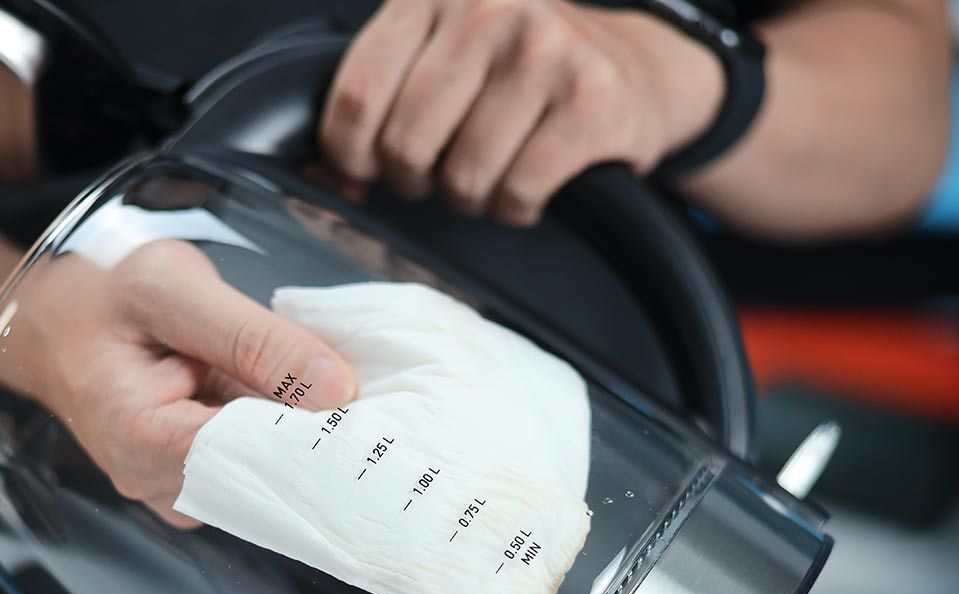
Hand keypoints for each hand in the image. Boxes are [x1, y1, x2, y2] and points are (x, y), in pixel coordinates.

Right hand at [1, 240, 357, 526]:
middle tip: (371, 399)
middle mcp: (158, 485)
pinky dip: (285, 434)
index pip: (258, 464)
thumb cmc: (100, 297)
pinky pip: (258, 466)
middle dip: (321, 438)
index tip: (369, 412)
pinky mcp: (197, 483)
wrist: (52, 319)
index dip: (319, 438)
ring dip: (305, 436)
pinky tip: (302, 402)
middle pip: (268, 478)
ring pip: (270, 476)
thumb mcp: (173, 288)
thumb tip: (338, 387)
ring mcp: (178, 492)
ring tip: (334, 392)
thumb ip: (255, 337)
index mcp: (143, 443)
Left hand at [320, 0, 724, 225]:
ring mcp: (545, 48)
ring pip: (463, 176)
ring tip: (493, 174)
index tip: (366, 171)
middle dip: (418, 181)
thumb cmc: (521, 73)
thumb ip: (381, 101)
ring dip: (473, 198)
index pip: (355, 94)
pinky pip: (519, 192)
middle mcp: (487, 8)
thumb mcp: (444, 58)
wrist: (635, 69)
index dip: (350, 155)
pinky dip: (517, 208)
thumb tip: (323, 182)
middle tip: (442, 174)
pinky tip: (530, 186)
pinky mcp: (592, 98)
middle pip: (406, 144)